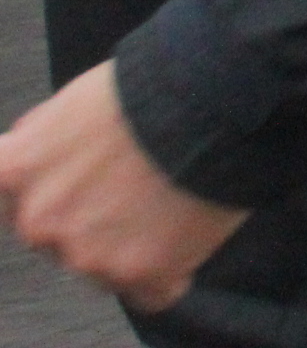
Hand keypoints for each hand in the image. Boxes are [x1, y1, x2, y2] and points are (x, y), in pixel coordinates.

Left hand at [0, 60, 247, 313]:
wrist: (213, 97)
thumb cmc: (150, 87)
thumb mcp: (72, 100)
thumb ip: (41, 140)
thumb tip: (31, 155)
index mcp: (15, 172)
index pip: (11, 203)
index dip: (52, 190)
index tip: (81, 183)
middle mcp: (39, 220)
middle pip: (57, 239)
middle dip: (91, 221)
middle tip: (139, 187)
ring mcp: (86, 252)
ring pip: (103, 268)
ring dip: (132, 247)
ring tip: (175, 201)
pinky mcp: (138, 274)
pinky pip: (151, 292)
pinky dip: (171, 270)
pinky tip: (190, 230)